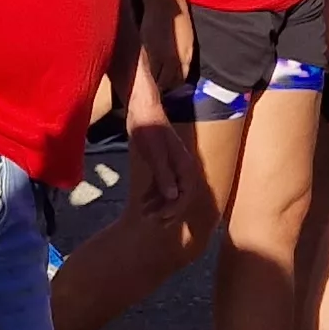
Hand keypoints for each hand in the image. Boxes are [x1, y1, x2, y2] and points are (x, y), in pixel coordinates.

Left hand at [120, 108, 206, 227]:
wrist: (142, 108)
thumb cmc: (148, 128)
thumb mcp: (154, 153)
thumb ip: (164, 174)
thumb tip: (173, 196)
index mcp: (184, 164)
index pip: (185, 193)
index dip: (175, 209)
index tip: (162, 219)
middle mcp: (182, 166)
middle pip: (181, 195)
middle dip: (169, 210)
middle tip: (154, 221)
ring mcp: (173, 164)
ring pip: (172, 190)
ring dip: (162, 204)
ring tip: (147, 214)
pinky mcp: (163, 162)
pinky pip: (164, 183)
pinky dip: (156, 194)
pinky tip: (144, 202)